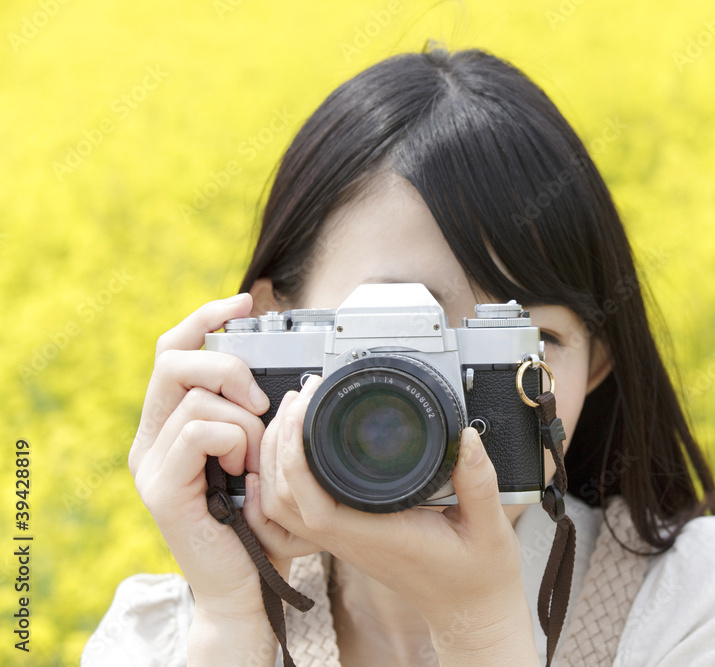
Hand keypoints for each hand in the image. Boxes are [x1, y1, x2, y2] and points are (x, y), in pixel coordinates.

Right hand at [128, 294, 274, 617]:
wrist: (248, 583)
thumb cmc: (260, 518)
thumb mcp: (262, 452)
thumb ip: (255, 413)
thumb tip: (279, 369)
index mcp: (171, 423)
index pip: (173, 350)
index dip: (204, 318)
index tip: (242, 302)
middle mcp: (152, 437)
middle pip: (174, 360)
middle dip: (228, 367)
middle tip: (261, 400)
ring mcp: (150, 462)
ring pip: (197, 398)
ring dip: (244, 422)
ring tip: (255, 459)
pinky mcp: (160, 487)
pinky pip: (199, 431)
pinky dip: (234, 442)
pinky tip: (244, 471)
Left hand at [254, 376, 538, 662]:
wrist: (470, 608)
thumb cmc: (477, 574)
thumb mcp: (490, 527)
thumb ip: (480, 482)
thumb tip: (465, 437)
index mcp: (379, 535)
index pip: (313, 502)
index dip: (295, 456)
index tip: (307, 408)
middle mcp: (352, 539)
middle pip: (283, 499)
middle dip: (279, 443)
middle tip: (302, 395)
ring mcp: (345, 540)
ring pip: (283, 507)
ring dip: (275, 459)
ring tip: (296, 412)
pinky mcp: (347, 535)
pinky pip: (296, 512)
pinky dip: (283, 480)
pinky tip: (293, 451)